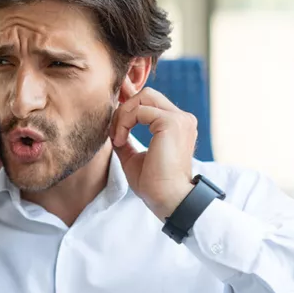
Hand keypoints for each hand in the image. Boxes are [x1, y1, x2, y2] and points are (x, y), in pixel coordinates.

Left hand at [109, 87, 196, 221]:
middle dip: (124, 108)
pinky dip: (124, 123)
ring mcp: (179, 119)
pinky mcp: (172, 122)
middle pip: (146, 94)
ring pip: (143, 97)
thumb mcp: (133, 157)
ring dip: (123, 115)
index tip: (114, 131)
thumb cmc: (152, 183)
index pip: (149, 103)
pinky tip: (120, 141)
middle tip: (114, 132)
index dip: (127, 110)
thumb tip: (111, 128)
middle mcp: (182, 118)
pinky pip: (139, 111)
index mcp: (176, 125)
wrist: (167, 198)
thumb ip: (125, 139)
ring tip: (117, 138)